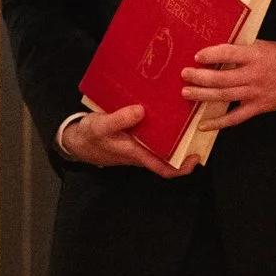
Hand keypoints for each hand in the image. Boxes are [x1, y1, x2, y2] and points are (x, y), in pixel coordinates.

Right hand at [56, 105, 188, 177]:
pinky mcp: (135, 135)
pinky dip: (162, 123)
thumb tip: (140, 111)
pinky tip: (164, 107)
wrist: (77, 140)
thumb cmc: (90, 137)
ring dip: (176, 132)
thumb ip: (119, 120)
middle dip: (186, 143)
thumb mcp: (101, 126)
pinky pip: (154, 133)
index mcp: (138, 154)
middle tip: (199, 124)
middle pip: (170, 154)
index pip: (165, 169)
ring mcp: (140, 144)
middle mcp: (143, 151)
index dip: (183, 168)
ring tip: (187, 112)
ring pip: (164, 142)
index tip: (197, 156)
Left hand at [179, 41, 275, 128]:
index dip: (211, 55)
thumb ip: (242, 48)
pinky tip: (203, 124)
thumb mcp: (263, 45)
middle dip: (200, 77)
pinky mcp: (258, 108)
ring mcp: (256, 93)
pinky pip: (235, 117)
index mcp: (256, 55)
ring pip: (224, 96)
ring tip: (187, 92)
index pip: (228, 54)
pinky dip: (218, 122)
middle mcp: (254, 75)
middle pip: (222, 78)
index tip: (197, 56)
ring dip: (203, 95)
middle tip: (185, 74)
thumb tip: (216, 50)